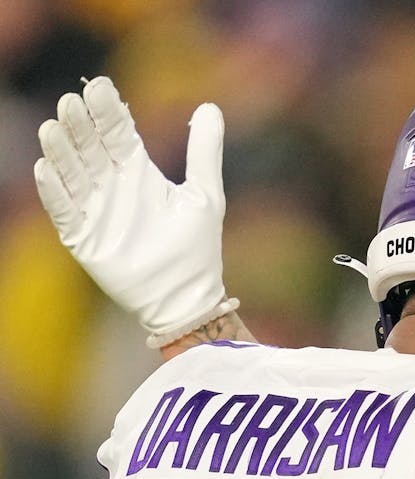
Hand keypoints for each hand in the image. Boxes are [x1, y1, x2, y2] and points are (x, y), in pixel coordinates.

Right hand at [34, 76, 235, 347]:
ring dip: (62, 152)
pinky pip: (64, 211)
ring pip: (72, 173)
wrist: (188, 296)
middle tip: (73, 101)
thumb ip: (204, 151)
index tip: (100, 87)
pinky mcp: (84, 238)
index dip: (108, 111)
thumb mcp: (206, 193)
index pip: (117, 132)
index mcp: (138, 172)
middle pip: (90, 147)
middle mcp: (112, 186)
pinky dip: (55, 192)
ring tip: (53, 128)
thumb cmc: (196, 247)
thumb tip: (210, 106)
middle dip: (81, 125)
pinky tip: (45, 169)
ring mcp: (96, 210)